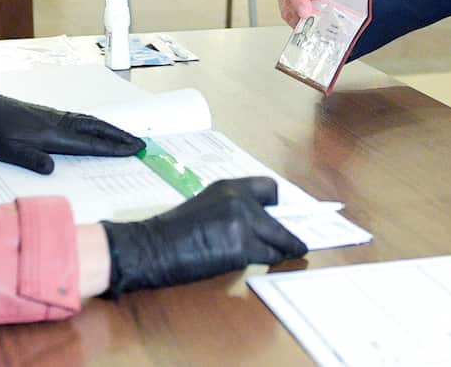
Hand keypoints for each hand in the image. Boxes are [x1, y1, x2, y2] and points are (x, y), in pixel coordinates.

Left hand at [0, 83, 143, 173]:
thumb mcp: (5, 150)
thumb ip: (30, 159)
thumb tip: (52, 170)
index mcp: (51, 134)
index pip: (89, 142)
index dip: (112, 147)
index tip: (133, 149)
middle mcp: (57, 122)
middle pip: (96, 128)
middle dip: (118, 136)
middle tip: (139, 143)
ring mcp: (54, 117)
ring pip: (89, 122)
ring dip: (109, 129)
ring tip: (124, 137)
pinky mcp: (48, 115)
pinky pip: (80, 119)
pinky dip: (95, 124)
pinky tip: (95, 128)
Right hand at [101, 177, 307, 294]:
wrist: (152, 247)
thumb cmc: (171, 232)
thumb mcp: (205, 206)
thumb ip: (231, 210)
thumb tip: (258, 224)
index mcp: (228, 187)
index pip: (269, 188)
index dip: (279, 204)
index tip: (284, 214)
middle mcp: (239, 200)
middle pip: (280, 217)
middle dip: (291, 231)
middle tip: (298, 241)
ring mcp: (242, 222)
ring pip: (279, 239)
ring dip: (283, 249)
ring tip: (289, 253)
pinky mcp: (241, 247)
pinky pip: (267, 256)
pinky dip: (270, 261)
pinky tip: (270, 262)